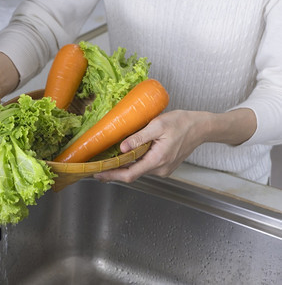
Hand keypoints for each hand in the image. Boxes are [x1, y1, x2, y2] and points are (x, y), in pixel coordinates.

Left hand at [94, 108, 256, 182]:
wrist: (201, 127)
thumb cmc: (182, 123)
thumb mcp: (158, 125)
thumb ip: (139, 137)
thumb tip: (122, 147)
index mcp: (158, 160)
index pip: (130, 174)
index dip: (112, 176)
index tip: (98, 174)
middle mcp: (160, 169)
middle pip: (132, 174)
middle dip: (114, 171)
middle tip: (98, 166)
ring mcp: (163, 169)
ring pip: (139, 170)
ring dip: (124, 166)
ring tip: (108, 159)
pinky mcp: (165, 166)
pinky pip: (146, 166)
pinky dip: (134, 162)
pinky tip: (126, 155)